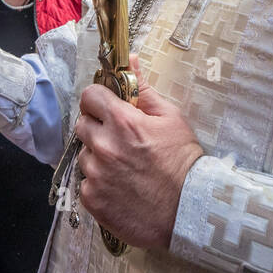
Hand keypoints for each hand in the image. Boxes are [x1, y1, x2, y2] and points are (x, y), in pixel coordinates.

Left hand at [74, 55, 203, 249]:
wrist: (189, 211)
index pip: (89, 96)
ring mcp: (95, 175)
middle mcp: (103, 146)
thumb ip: (143, 90)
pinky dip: (99, 184)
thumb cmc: (183, 163)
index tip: (109, 109)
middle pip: (82, 124)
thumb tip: (129, 61)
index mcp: (122, 122)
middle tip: (121, 140)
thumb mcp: (171, 118)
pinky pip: (85, 183)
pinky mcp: (92, 199)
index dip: (99, 100)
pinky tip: (121, 187)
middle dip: (98, 128)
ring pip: (84, 155)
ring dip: (98, 157)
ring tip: (124, 168)